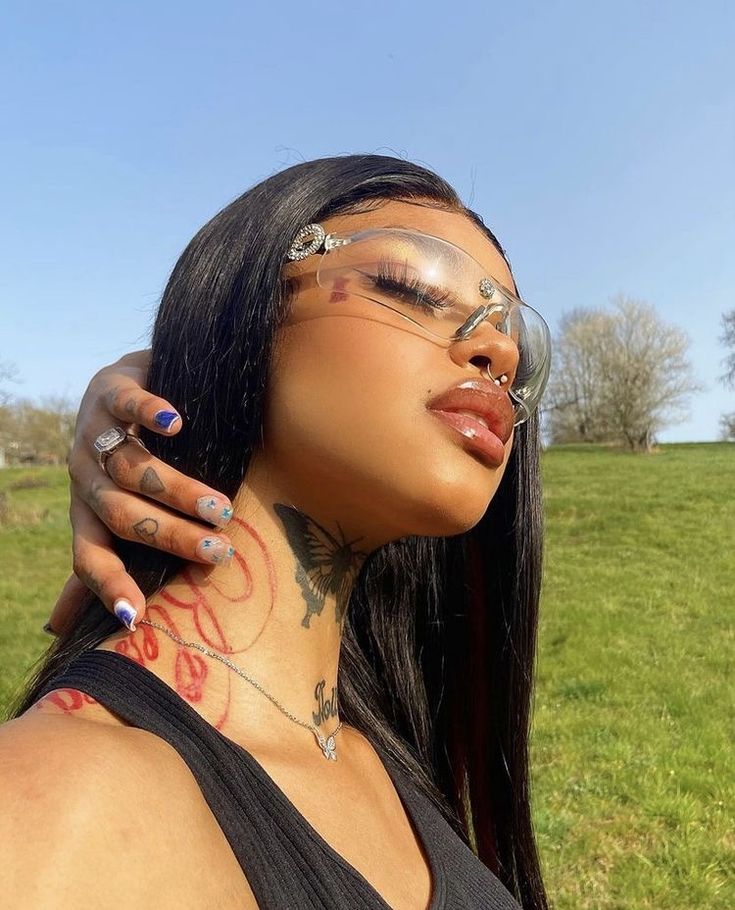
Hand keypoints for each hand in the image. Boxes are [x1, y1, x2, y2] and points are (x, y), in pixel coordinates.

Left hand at [45, 350, 234, 635]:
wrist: (117, 386)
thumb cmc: (121, 459)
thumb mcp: (109, 512)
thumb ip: (97, 562)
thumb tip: (56, 633)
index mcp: (85, 511)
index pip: (89, 556)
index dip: (108, 586)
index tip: (138, 616)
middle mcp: (84, 476)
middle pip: (122, 516)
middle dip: (171, 537)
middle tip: (219, 549)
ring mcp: (94, 433)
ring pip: (133, 469)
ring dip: (178, 491)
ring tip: (219, 506)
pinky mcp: (112, 391)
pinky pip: (127, 405)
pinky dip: (150, 414)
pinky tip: (176, 423)